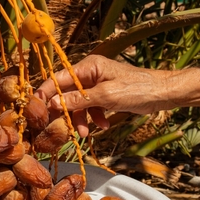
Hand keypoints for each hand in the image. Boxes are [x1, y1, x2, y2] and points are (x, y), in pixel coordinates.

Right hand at [36, 55, 173, 136]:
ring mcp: (97, 84)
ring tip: (86, 133)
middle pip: (66, 92)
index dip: (45, 93)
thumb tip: (54, 104)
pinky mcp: (105, 95)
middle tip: (61, 128)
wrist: (163, 94)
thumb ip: (79, 100)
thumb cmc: (137, 89)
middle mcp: (90, 73)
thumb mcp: (105, 96)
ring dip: (81, 118)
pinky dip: (94, 117)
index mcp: (88, 66)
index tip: (36, 109)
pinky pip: (91, 107)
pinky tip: (103, 125)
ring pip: (78, 103)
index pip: (58, 78)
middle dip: (66, 111)